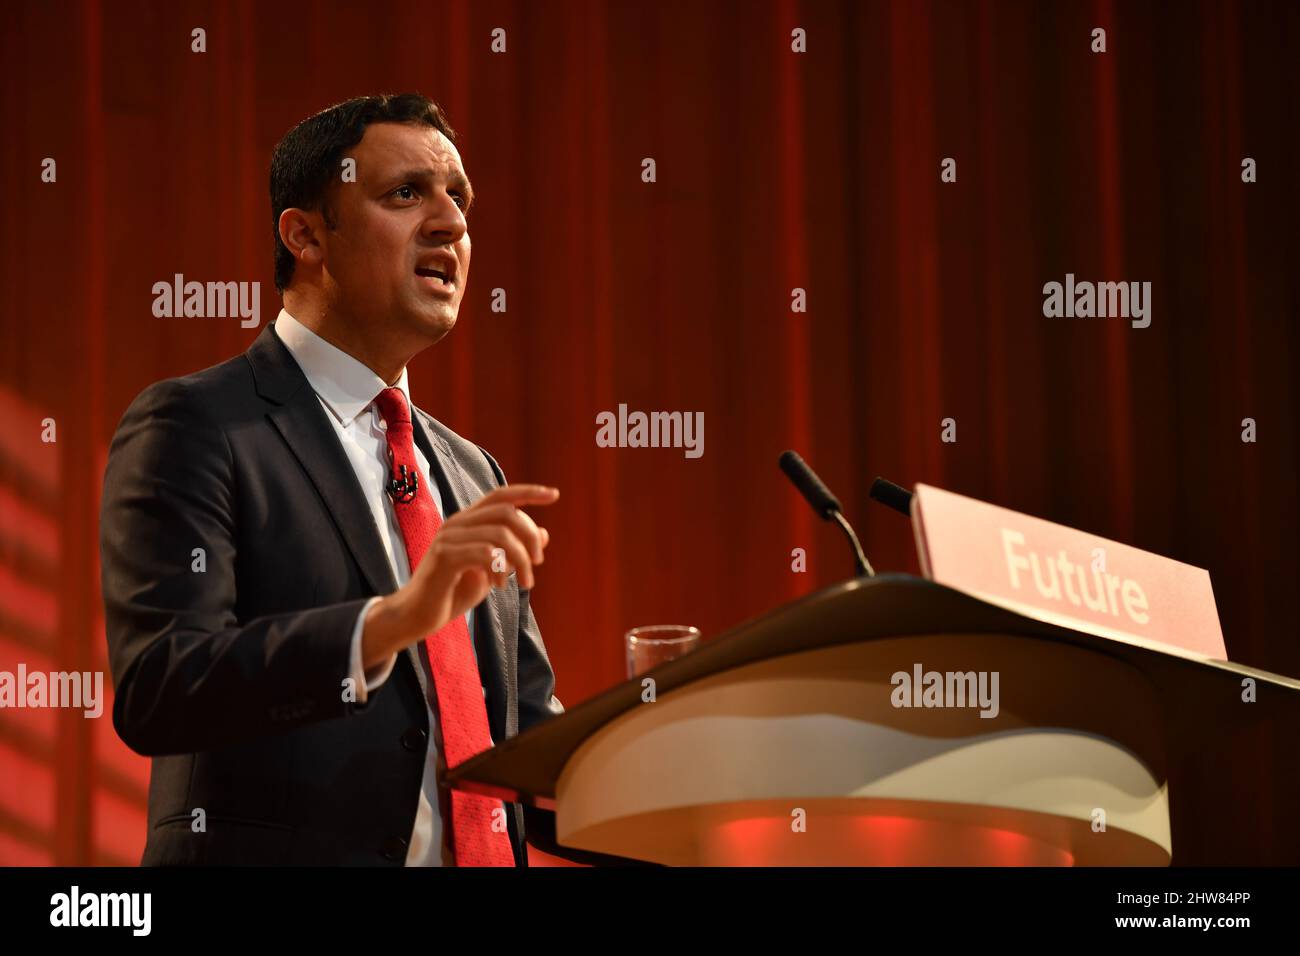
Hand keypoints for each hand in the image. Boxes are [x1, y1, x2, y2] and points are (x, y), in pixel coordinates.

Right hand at [361, 485, 558, 666]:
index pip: (501, 495)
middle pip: (506, 513)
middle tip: (537, 564)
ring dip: (521, 560)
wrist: (417, 616)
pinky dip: (501, 570)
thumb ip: (513, 552)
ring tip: (525, 582)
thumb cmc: (453, 591)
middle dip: (530, 537)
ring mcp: (449, 538)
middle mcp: (457, 523)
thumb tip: (543, 534)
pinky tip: (499, 586)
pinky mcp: (445, 557)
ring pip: (500, 534)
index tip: (554, 495)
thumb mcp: (492, 571)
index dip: (529, 492)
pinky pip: (485, 553)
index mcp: (468, 521)